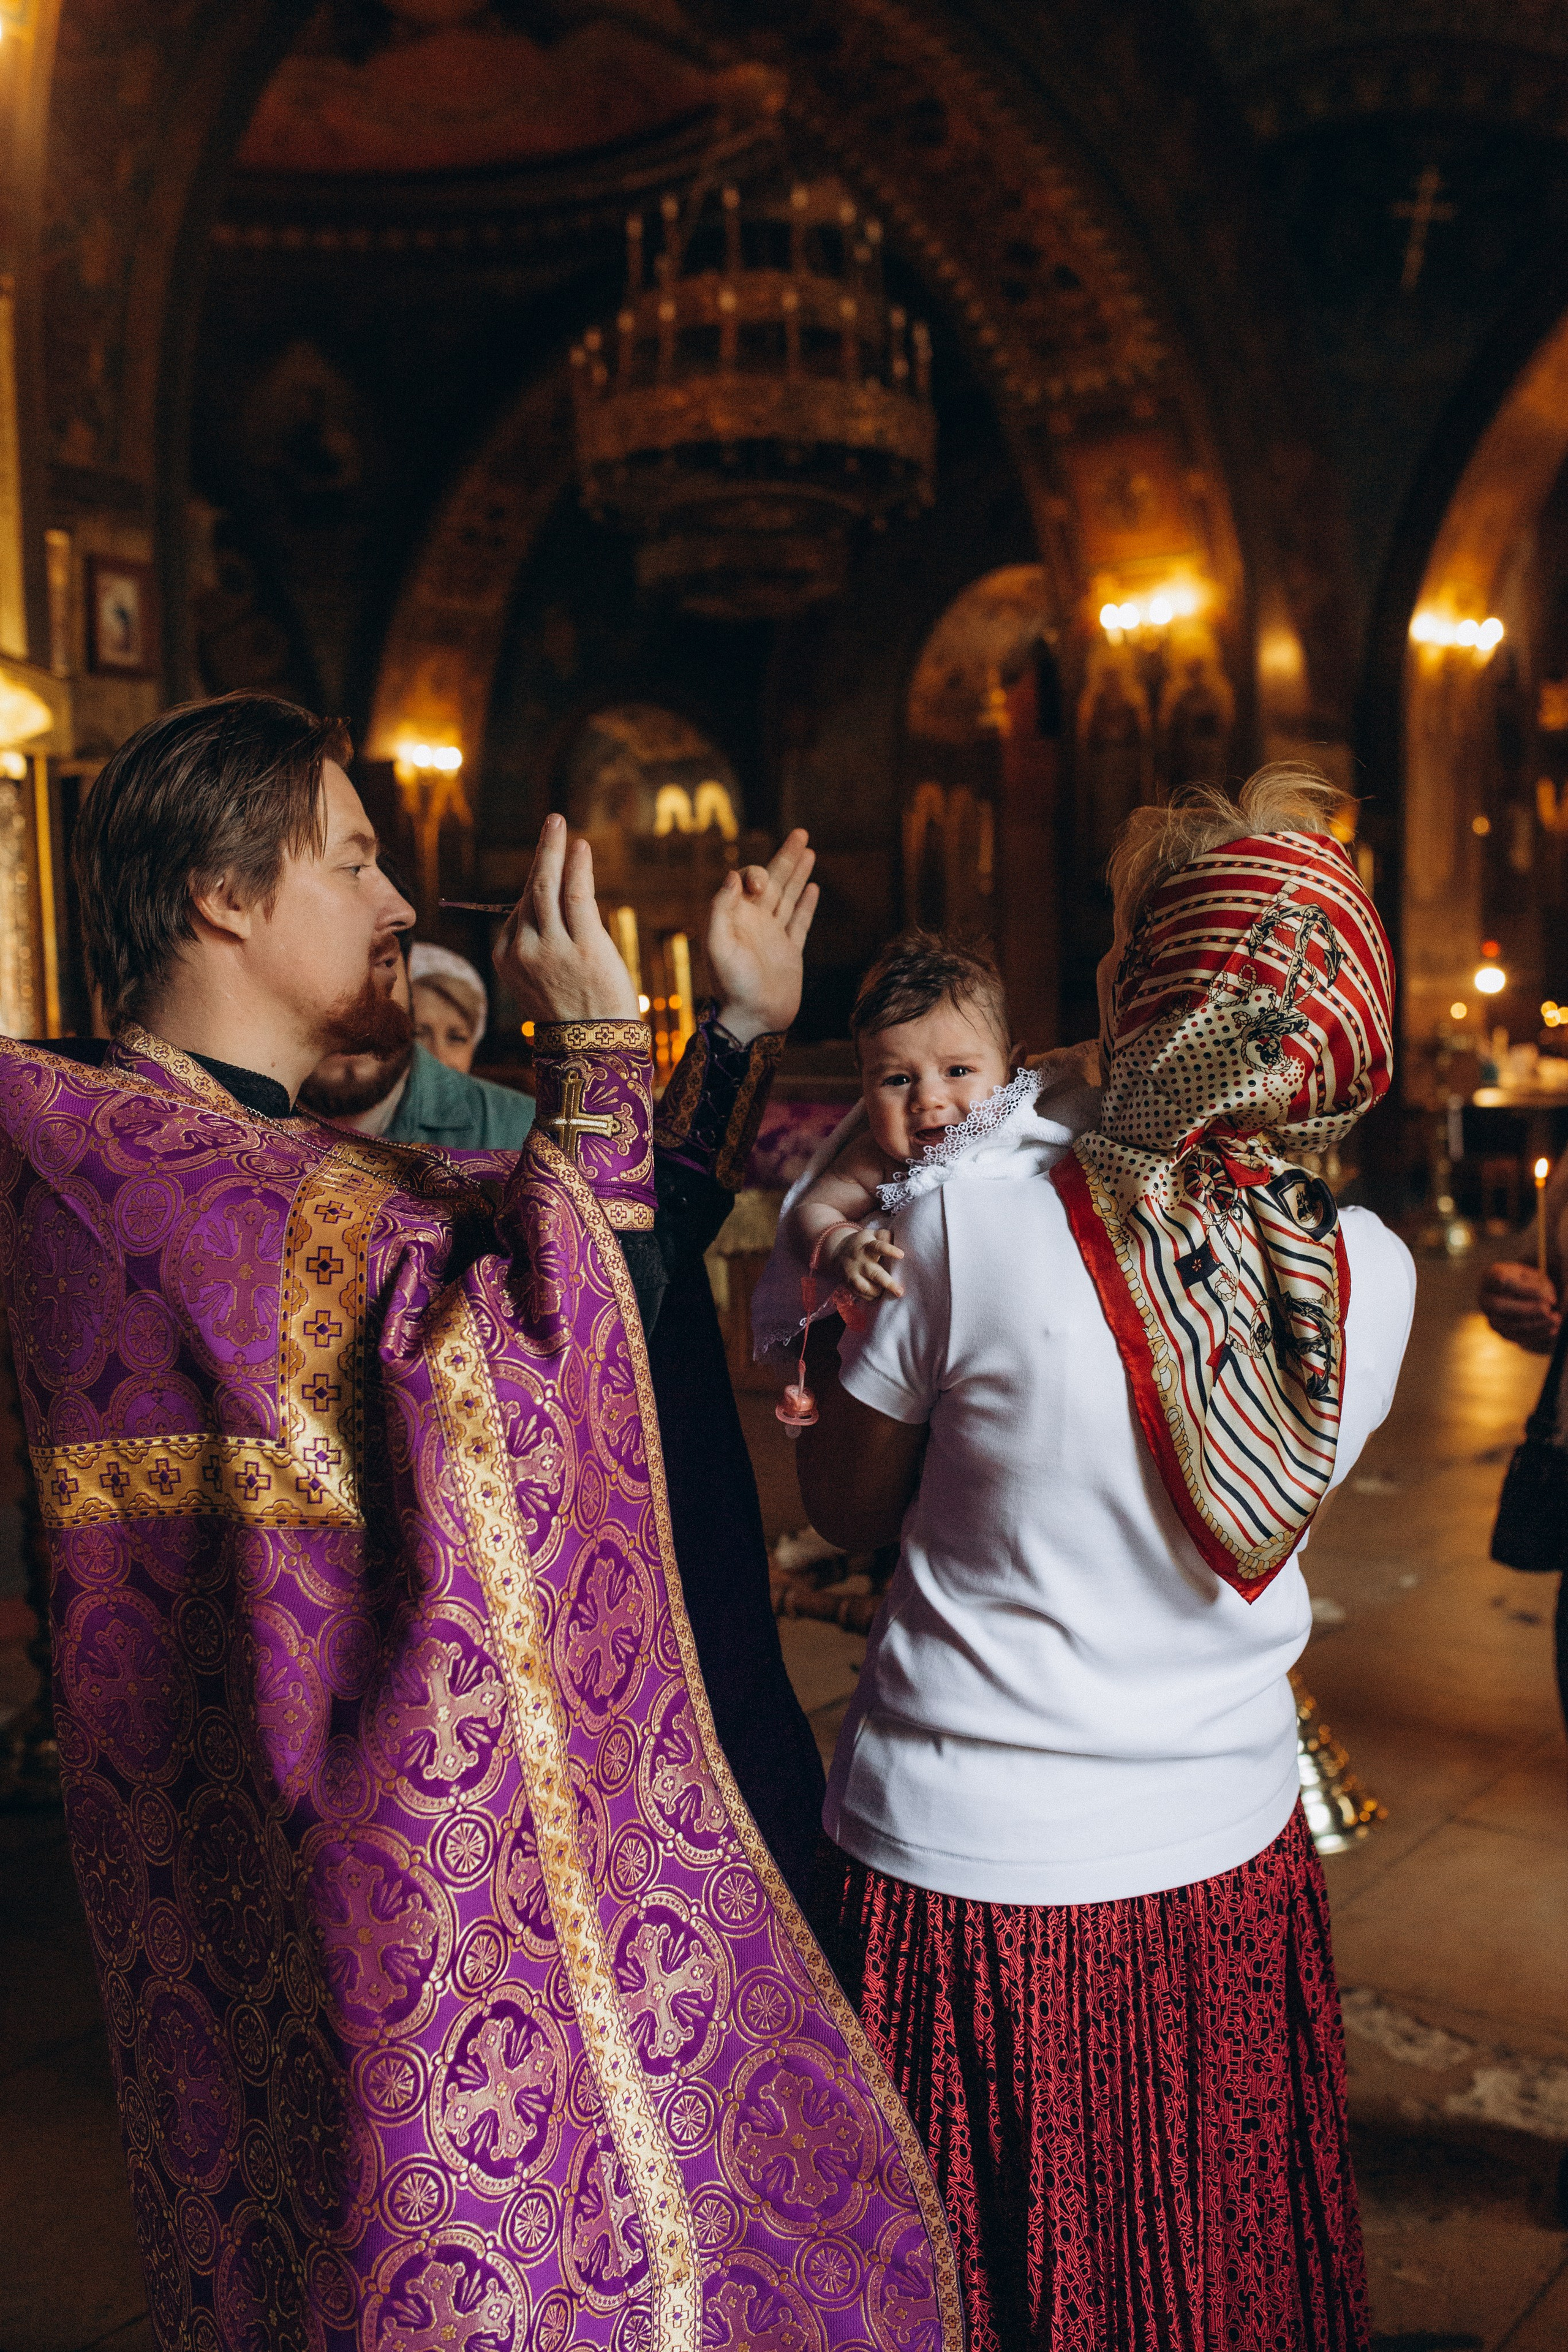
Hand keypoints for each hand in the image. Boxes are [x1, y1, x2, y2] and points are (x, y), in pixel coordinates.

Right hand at [494, 814, 638, 1024]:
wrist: (596, 1051)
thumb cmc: (574, 1015)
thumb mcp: (541, 982)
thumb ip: (538, 948)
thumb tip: (546, 913)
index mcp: (507, 958)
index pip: (520, 909)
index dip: (540, 886)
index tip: (555, 866)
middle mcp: (524, 949)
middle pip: (530, 891)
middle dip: (542, 853)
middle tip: (553, 822)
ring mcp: (551, 947)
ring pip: (547, 887)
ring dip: (554, 850)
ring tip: (560, 823)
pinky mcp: (583, 946)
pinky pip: (575, 896)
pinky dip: (576, 867)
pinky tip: (580, 847)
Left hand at [707, 828, 817, 1045]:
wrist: (752, 1019)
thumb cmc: (730, 986)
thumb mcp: (718, 946)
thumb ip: (721, 909)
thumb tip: (733, 876)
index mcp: (736, 917)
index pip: (747, 880)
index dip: (756, 873)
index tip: (761, 884)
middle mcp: (755, 922)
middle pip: (774, 881)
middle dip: (786, 856)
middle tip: (801, 832)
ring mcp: (774, 936)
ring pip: (790, 896)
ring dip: (799, 873)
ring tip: (809, 850)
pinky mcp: (791, 952)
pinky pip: (800, 922)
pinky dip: (807, 904)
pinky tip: (813, 887)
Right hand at [830, 1223, 903, 1300]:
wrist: (838, 1250)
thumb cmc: (863, 1243)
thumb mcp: (872, 1234)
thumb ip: (885, 1236)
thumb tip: (902, 1241)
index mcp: (867, 1246)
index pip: (878, 1247)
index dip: (889, 1251)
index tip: (902, 1255)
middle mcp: (859, 1260)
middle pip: (874, 1273)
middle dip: (888, 1283)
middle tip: (900, 1292)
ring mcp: (852, 1273)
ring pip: (864, 1287)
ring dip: (877, 1292)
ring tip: (888, 1295)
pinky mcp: (848, 1283)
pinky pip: (859, 1294)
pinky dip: (870, 1297)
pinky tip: (879, 1297)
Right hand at [1479, 1260, 1559, 1353]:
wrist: (1511, 1293)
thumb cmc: (1524, 1280)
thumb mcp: (1533, 1276)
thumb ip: (1541, 1285)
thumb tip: (1550, 1301)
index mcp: (1490, 1275)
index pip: (1500, 1280)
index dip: (1522, 1288)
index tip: (1545, 1295)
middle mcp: (1484, 1296)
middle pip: (1498, 1305)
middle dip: (1526, 1309)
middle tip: (1548, 1309)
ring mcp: (1489, 1315)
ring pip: (1508, 1324)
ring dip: (1535, 1324)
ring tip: (1556, 1320)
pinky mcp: (1498, 1330)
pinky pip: (1515, 1336)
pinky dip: (1535, 1334)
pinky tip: (1553, 1330)